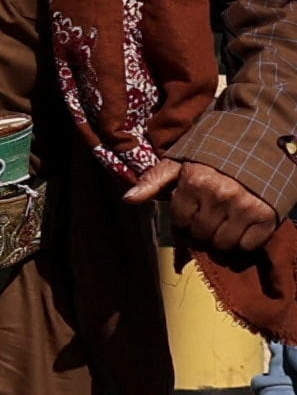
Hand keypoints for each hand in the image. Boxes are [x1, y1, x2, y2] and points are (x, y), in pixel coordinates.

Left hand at [130, 154, 280, 263]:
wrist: (260, 148)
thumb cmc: (214, 156)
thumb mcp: (180, 162)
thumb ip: (154, 180)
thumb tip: (127, 198)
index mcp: (196, 181)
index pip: (180, 221)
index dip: (185, 217)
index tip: (194, 208)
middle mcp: (221, 194)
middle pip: (201, 234)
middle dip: (202, 228)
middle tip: (211, 214)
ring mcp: (246, 206)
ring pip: (223, 244)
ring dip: (222, 237)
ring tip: (226, 220)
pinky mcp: (267, 216)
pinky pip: (248, 245)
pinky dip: (244, 240)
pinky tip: (244, 225)